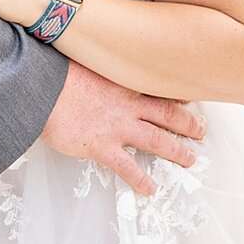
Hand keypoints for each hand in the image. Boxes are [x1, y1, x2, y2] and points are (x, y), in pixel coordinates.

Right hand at [40, 57, 201, 199]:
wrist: (41, 88)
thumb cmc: (56, 71)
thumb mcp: (83, 57)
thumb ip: (94, 62)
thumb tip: (89, 54)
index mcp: (123, 83)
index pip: (157, 89)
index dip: (176, 96)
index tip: (189, 100)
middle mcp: (127, 106)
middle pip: (168, 115)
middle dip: (188, 125)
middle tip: (201, 131)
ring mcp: (118, 128)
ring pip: (158, 141)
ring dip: (177, 151)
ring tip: (189, 160)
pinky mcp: (103, 147)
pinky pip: (128, 167)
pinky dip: (141, 180)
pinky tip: (150, 189)